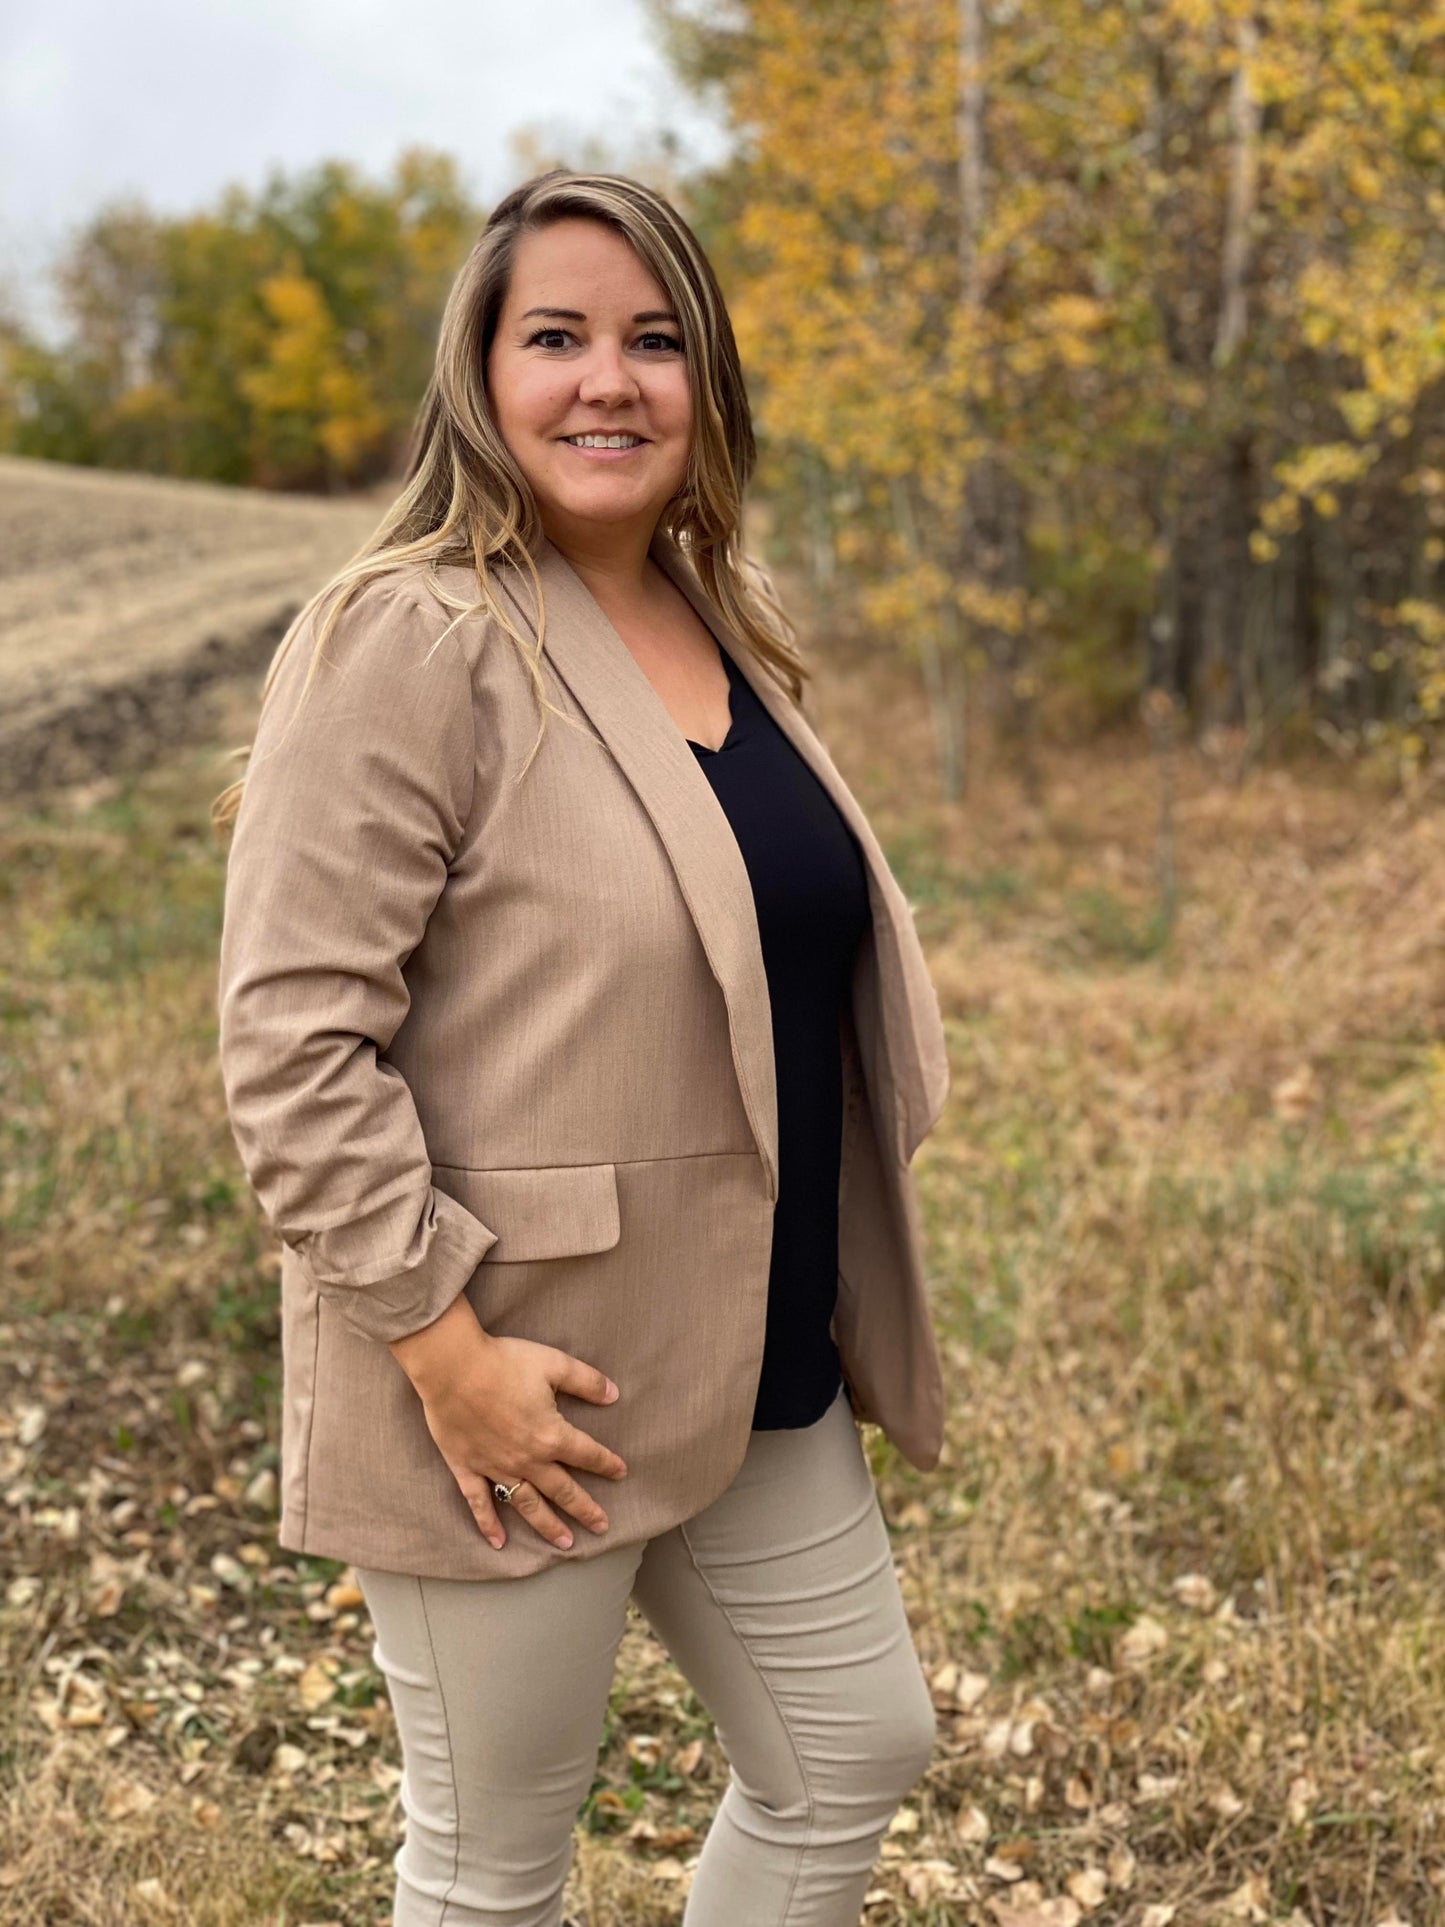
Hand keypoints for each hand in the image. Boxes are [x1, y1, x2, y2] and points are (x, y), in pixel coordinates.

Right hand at [390, 1300, 626, 1550]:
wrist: (452, 1367)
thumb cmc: (504, 1362)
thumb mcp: (554, 1364)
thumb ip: (586, 1381)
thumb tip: (614, 1395)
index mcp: (551, 1435)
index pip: (587, 1454)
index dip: (607, 1463)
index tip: (621, 1473)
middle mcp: (527, 1460)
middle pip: (563, 1491)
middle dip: (585, 1509)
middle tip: (602, 1527)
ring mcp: (496, 1468)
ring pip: (528, 1505)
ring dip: (548, 1526)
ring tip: (565, 1544)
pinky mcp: (467, 1468)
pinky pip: (480, 1503)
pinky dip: (489, 1524)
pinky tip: (499, 1542)